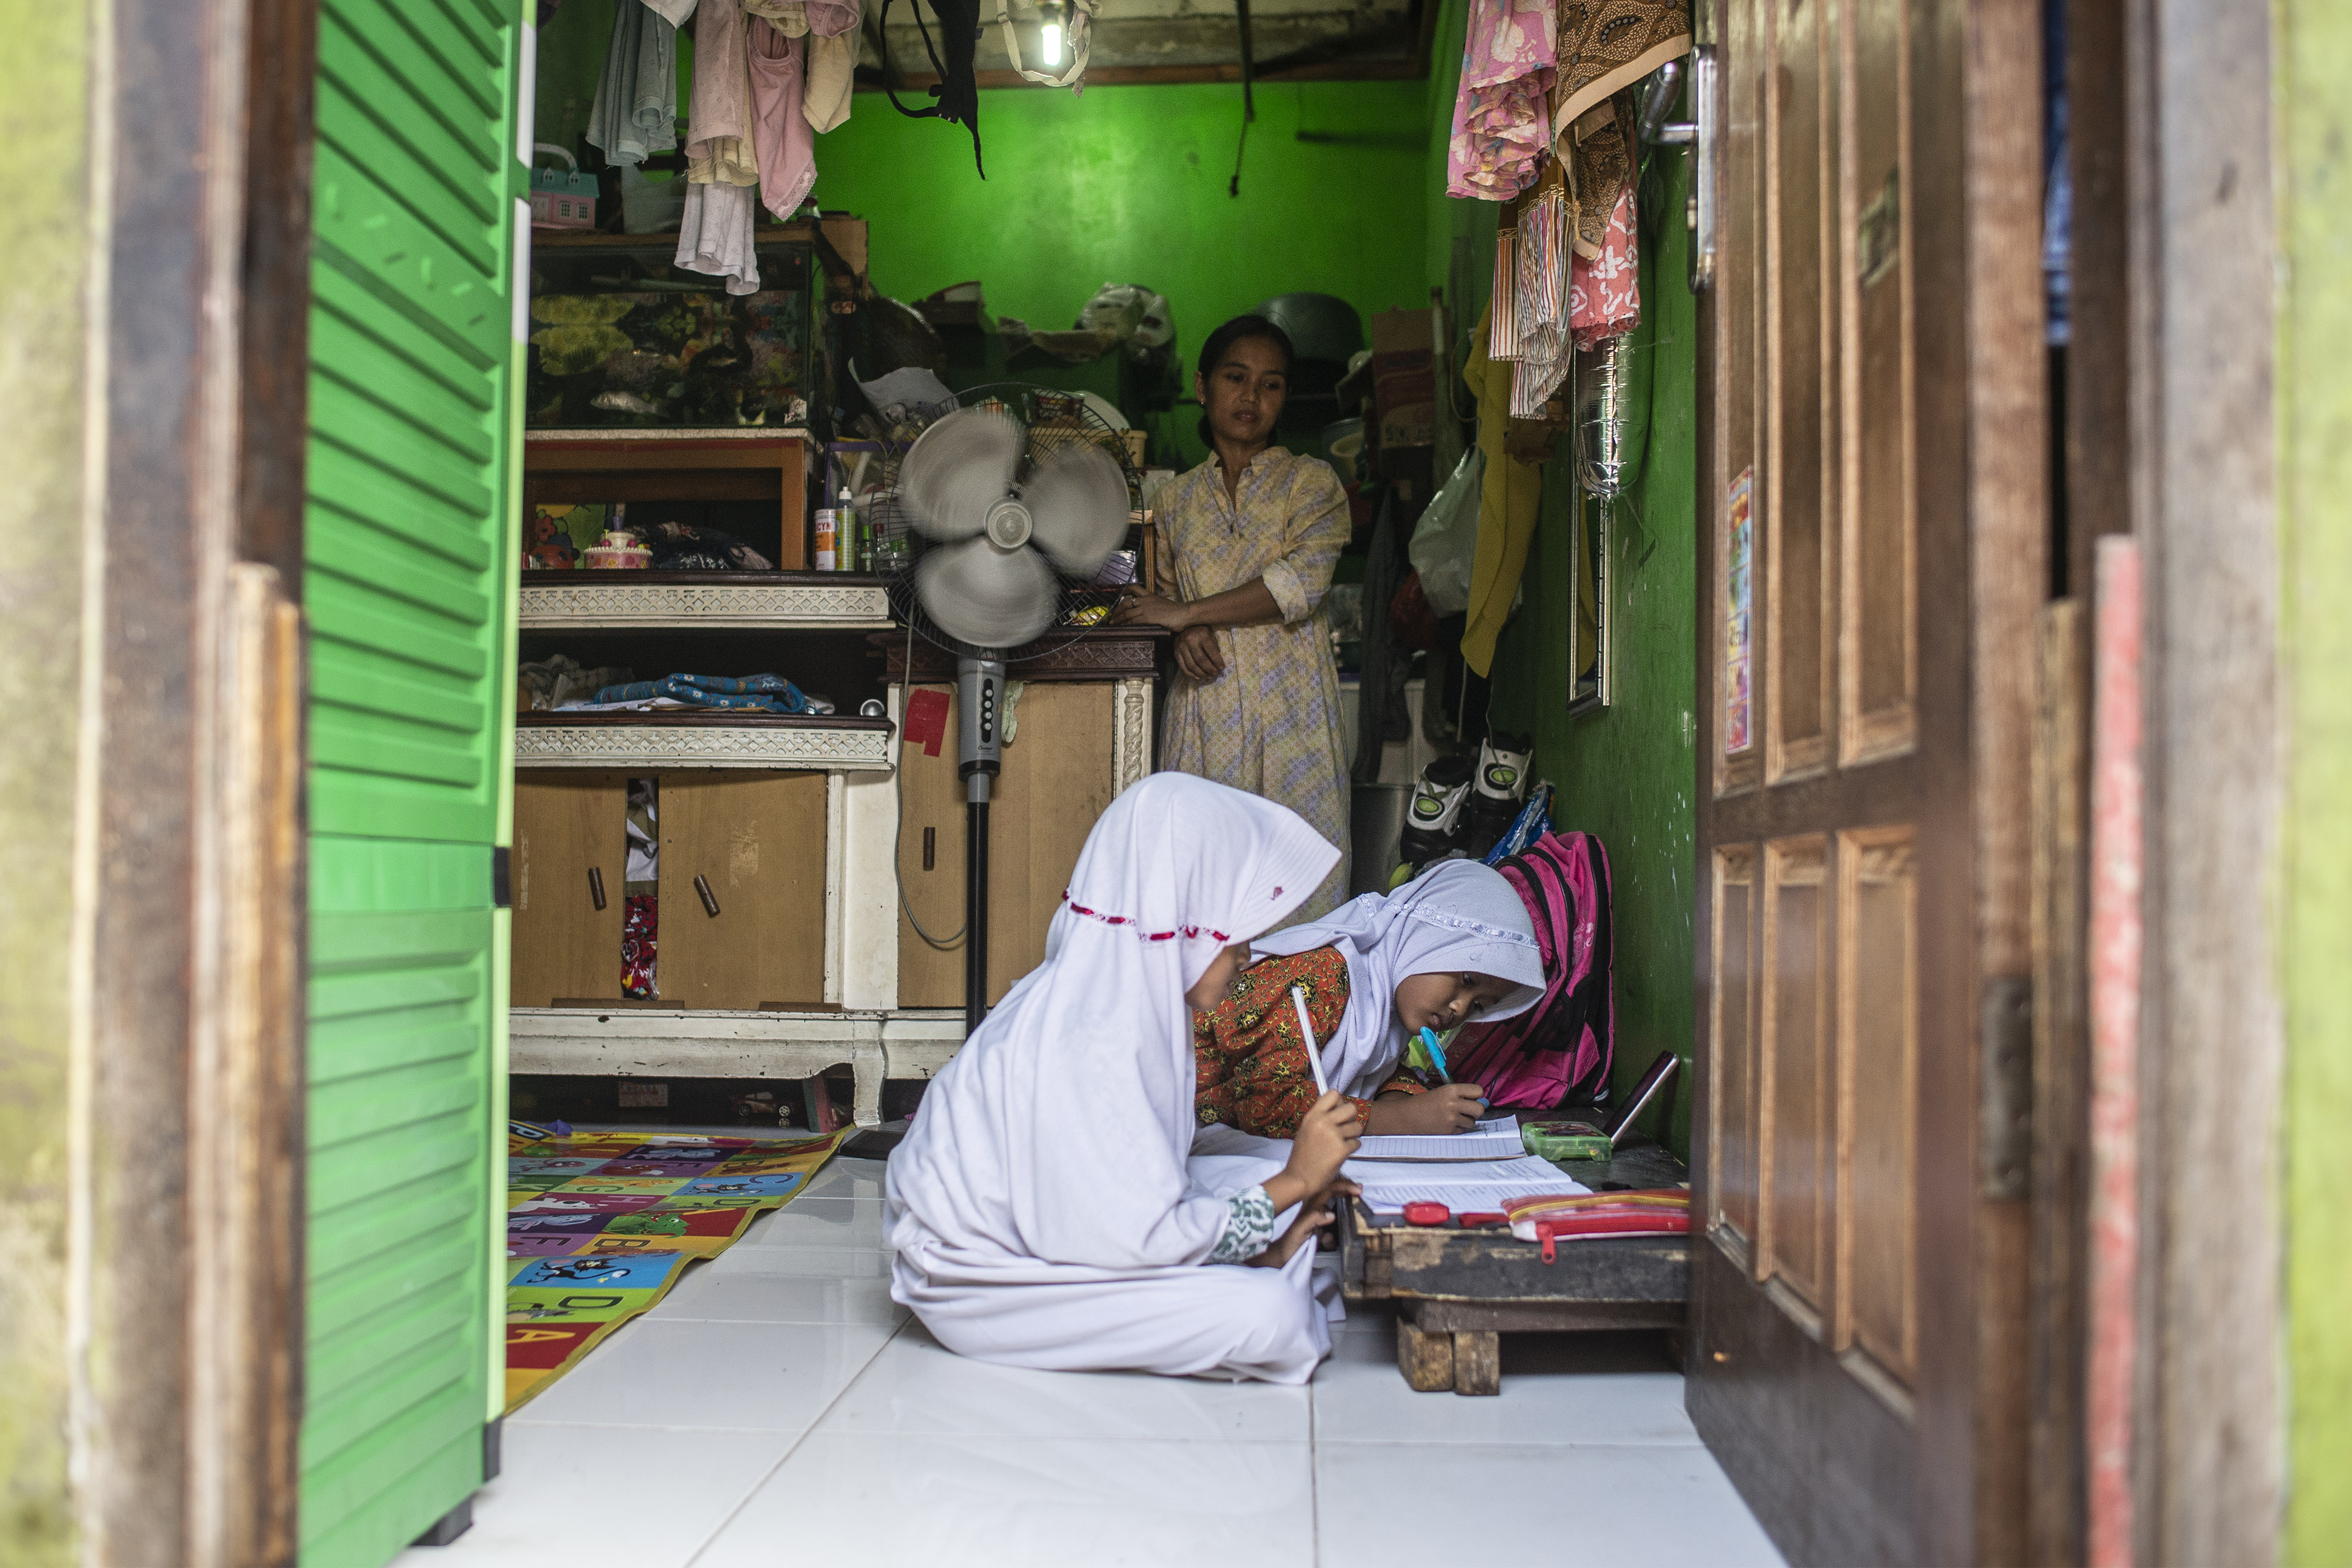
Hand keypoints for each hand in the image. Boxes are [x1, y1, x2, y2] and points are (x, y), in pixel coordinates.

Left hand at [1108, 590, 1191, 632]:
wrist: (1185, 613)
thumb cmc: (1177, 611)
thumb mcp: (1163, 605)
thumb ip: (1155, 607)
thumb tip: (1151, 614)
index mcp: (1150, 595)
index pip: (1134, 589)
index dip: (1124, 591)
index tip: (1119, 595)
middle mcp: (1146, 600)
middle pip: (1126, 602)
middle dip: (1117, 609)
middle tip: (1112, 616)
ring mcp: (1146, 609)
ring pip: (1127, 613)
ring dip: (1118, 619)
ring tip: (1113, 624)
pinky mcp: (1147, 617)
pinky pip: (1132, 621)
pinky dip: (1125, 625)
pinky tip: (1122, 628)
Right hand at [1171, 624, 1225, 681]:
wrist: (1184, 625)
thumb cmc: (1201, 631)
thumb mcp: (1210, 635)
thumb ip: (1214, 648)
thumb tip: (1218, 664)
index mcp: (1202, 635)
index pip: (1211, 651)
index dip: (1217, 661)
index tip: (1222, 668)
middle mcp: (1190, 641)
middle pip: (1201, 660)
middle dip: (1209, 669)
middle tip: (1215, 673)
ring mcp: (1181, 647)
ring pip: (1191, 666)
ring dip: (1201, 673)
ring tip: (1208, 676)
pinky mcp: (1175, 653)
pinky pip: (1183, 667)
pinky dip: (1191, 674)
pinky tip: (1198, 677)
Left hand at [1249, 1178, 1360, 1267]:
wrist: (1279, 1258)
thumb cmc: (1287, 1245)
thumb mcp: (1300, 1231)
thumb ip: (1313, 1219)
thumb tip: (1331, 1214)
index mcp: (1309, 1206)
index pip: (1328, 1189)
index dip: (1343, 1186)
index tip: (1357, 1190)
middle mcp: (1312, 1210)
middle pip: (1331, 1194)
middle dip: (1344, 1194)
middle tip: (1358, 1193)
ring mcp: (1314, 1219)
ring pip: (1331, 1214)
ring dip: (1334, 1226)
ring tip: (1327, 1239)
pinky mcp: (1314, 1230)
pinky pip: (1328, 1229)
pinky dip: (1330, 1237)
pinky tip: (1324, 1244)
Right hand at [1283, 1091, 1363, 1191]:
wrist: (1299, 1178)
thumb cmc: (1302, 1156)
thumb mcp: (1305, 1130)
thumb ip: (1320, 1117)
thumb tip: (1337, 1104)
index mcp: (1313, 1116)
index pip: (1333, 1094)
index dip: (1339, 1103)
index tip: (1338, 1112)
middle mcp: (1323, 1122)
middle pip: (1351, 1108)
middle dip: (1351, 1119)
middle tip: (1344, 1129)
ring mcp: (1333, 1135)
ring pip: (1357, 1126)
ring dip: (1353, 1135)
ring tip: (1341, 1143)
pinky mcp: (1341, 1149)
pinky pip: (1357, 1143)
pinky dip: (1351, 1149)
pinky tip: (1340, 1154)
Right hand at [1362, 1083, 1487, 1135]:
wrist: (1408, 1116)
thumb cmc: (1426, 1102)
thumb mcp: (1443, 1092)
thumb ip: (1461, 1095)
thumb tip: (1481, 1102)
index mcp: (1452, 1090)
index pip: (1478, 1090)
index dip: (1476, 1095)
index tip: (1471, 1098)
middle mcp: (1453, 1103)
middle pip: (1480, 1108)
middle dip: (1476, 1110)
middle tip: (1468, 1110)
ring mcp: (1452, 1119)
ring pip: (1473, 1122)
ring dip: (1467, 1121)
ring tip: (1454, 1118)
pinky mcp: (1449, 1131)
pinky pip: (1463, 1130)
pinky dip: (1458, 1128)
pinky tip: (1448, 1124)